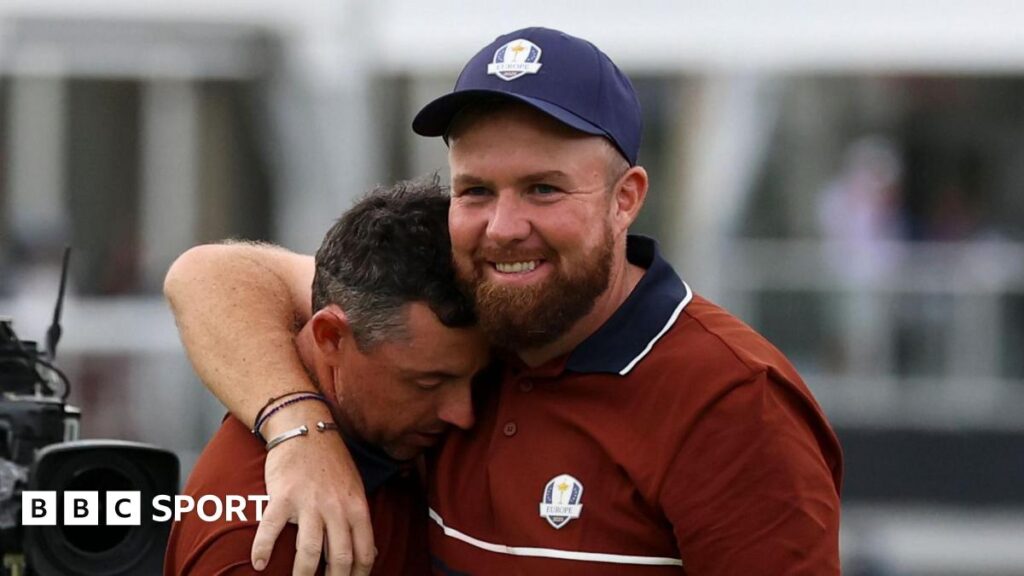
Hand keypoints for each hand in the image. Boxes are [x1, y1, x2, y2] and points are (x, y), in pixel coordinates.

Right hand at [253, 419, 374, 575]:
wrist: (306, 428)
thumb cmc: (331, 461)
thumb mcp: (355, 488)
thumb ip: (358, 520)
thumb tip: (368, 553)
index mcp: (357, 507)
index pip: (364, 552)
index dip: (359, 575)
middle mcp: (336, 507)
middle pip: (339, 557)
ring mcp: (309, 502)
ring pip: (309, 551)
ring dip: (303, 575)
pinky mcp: (283, 496)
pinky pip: (272, 529)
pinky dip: (263, 549)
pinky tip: (258, 563)